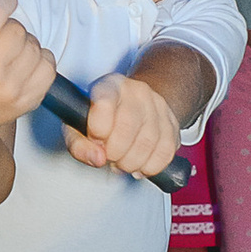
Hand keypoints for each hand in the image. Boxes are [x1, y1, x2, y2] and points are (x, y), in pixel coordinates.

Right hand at [0, 0, 56, 151]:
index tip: (5, 1)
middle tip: (0, 36)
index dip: (4, 2)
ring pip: (36, 46)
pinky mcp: (29, 100)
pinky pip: (49, 67)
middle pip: (18, 29)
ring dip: (26, 44)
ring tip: (12, 52)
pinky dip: (41, 60)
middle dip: (10, 28)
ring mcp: (13, 88)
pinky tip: (26, 64)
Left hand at [63, 70, 181, 180]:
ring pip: (148, 143)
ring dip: (131, 163)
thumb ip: (78, 144)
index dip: (98, 130)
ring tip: (122, 161)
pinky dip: (150, 166)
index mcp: (110, 85)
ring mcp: (158, 105)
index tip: (96, 140)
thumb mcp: (78, 127)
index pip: (104, 103)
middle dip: (115, 153)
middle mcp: (137, 90)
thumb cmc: (100, 118)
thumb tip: (97, 158)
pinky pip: (166, 152)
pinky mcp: (172, 122)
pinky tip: (139, 164)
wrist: (131, 106)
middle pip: (128, 127)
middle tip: (109, 156)